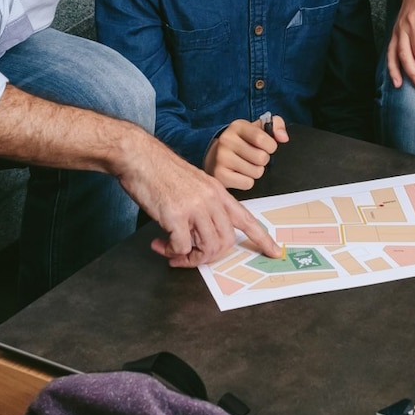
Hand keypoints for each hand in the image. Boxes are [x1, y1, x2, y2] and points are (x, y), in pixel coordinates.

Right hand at [120, 138, 280, 266]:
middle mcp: (211, 200)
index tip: (275, 252)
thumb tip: (203, 235)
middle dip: (208, 256)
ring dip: (189, 258)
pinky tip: (160, 244)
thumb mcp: (195, 185)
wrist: (140, 157)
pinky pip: (182, 247)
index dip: (263, 238)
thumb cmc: (162, 171)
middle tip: (189, 256)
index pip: (247, 219)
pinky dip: (172, 252)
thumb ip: (205, 206)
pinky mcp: (176, 215)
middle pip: (225, 242)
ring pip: (207, 248)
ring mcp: (195, 207)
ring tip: (172, 252)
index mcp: (218, 193)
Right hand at [202, 116, 289, 190]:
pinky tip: (238, 174)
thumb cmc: (242, 143)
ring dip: (255, 171)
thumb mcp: (258, 128)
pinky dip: (247, 181)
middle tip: (253, 157)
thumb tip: (283, 137)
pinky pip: (248, 183)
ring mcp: (221, 158)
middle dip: (262, 160)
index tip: (267, 146)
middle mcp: (226, 140)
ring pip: (256, 172)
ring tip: (245, 165)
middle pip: (261, 157)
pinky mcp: (219, 175)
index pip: (262, 138)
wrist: (216, 156)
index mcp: (238, 126)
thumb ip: (276, 125)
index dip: (271, 146)